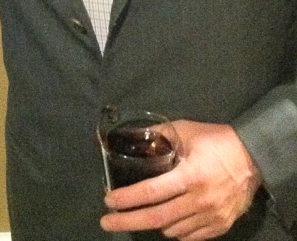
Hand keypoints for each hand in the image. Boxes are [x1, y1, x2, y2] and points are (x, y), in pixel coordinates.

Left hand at [100, 120, 261, 240]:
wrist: (254, 158)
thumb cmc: (217, 141)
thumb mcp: (186, 131)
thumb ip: (160, 134)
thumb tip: (134, 135)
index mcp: (189, 176)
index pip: (150, 192)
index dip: (127, 198)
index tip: (108, 201)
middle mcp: (198, 201)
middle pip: (156, 218)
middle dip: (128, 222)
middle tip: (107, 223)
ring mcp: (210, 218)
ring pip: (172, 230)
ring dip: (152, 223)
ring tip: (139, 214)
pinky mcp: (220, 227)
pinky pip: (189, 236)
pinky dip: (173, 231)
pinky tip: (165, 222)